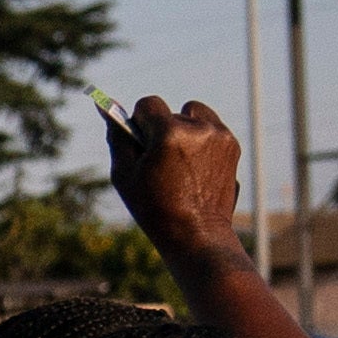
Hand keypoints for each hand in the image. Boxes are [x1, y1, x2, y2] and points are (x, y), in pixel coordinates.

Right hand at [105, 92, 241, 262]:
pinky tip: (195, 166)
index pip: (149, 104)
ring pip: (194, 114)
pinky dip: (202, 140)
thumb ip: (118, 139)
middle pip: (171, 112)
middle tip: (161, 161)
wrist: (197, 234)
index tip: (141, 140)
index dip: (140, 121)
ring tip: (180, 160)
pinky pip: (211, 128)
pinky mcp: (232, 145)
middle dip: (163, 130)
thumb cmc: (154, 208)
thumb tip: (105, 108)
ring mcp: (219, 135)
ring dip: (185, 128)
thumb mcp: (125, 176)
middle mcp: (198, 128)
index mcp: (169, 134)